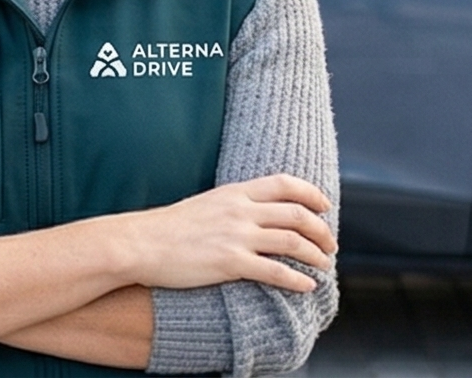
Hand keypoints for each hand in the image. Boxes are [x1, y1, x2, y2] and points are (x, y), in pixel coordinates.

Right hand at [82, 174, 336, 292]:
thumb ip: (232, 206)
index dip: (312, 194)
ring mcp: (237, 237)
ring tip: (325, 265)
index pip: (286, 184)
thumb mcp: (205, 204)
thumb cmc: (167, 228)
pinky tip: (307, 286)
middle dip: (321, 230)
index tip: (325, 207)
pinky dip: (297, 279)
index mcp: (235, 193)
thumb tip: (254, 215)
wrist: (140, 243)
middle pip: (297, 214)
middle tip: (331, 244)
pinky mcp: (230, 263)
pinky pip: (275, 271)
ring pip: (293, 242)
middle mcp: (241, 211)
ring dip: (316, 255)